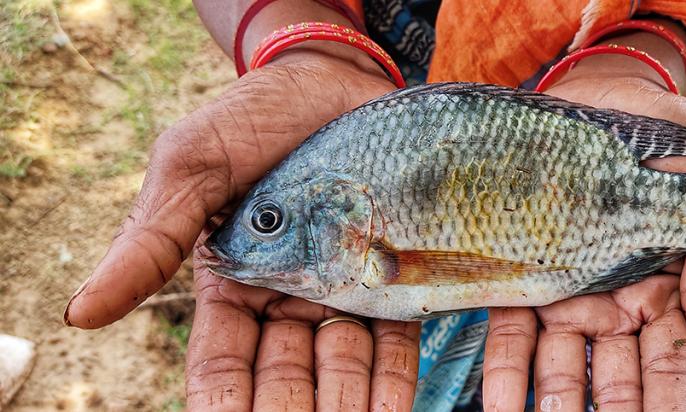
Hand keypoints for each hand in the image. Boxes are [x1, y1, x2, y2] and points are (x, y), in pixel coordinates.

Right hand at [63, 52, 421, 410]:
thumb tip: (81, 313)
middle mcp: (287, 295)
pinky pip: (393, 334)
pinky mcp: (395, 270)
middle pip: (288, 375)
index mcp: (231, 282)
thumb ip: (151, 242)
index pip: (223, 363)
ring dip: (346, 404)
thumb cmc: (250, 119)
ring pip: (341, 365)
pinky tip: (395, 410)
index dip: (227, 404)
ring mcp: (343, 286)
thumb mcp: (189, 171)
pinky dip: (393, 378)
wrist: (329, 77)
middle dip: (294, 410)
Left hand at [481, 76, 685, 408]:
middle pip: (617, 376)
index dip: (670, 400)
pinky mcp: (521, 276)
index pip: (674, 361)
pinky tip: (500, 406)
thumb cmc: (660, 132)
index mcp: (667, 288)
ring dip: (555, 401)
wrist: (593, 90)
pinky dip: (506, 371)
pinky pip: (513, 330)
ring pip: (562, 365)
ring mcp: (567, 294)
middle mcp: (616, 304)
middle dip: (612, 409)